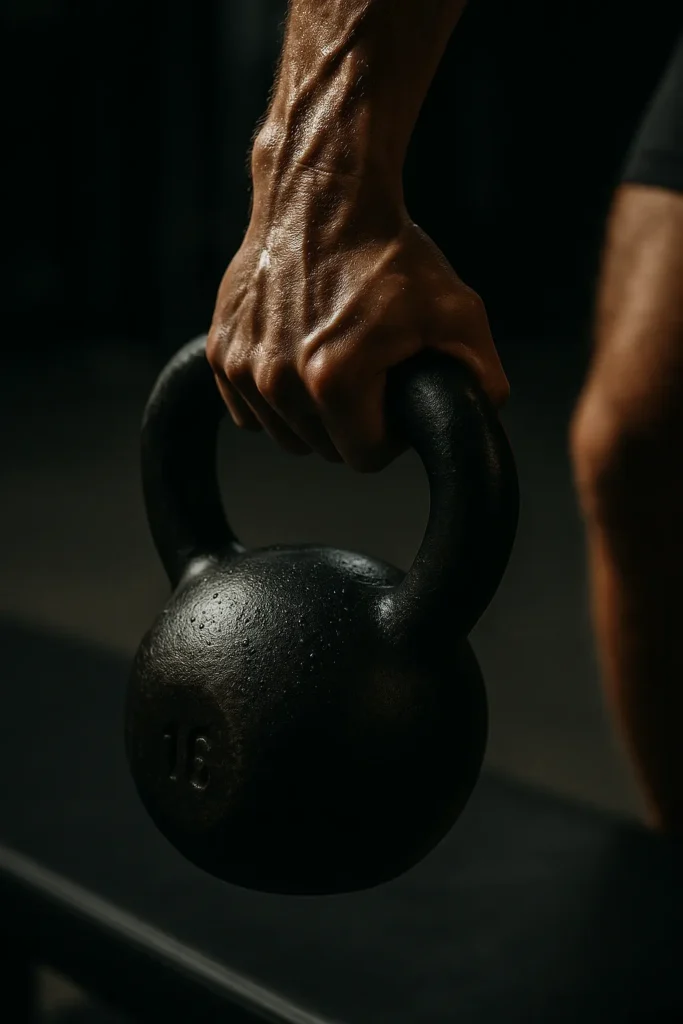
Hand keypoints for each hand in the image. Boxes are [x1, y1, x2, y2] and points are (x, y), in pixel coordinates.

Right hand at [208, 170, 508, 471]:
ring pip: (286, 434)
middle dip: (352, 423)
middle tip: (371, 375)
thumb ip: (483, 377)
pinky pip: (251, 409)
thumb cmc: (386, 251)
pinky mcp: (220, 352)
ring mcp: (241, 368)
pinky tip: (300, 356)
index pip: (365, 458)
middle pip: (323, 449)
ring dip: (313, 413)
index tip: (396, 400)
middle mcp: (277, 382)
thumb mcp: (458, 313)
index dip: (391, 435)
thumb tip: (483, 416)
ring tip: (336, 359)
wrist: (323, 193)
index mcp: (334, 381)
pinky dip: (275, 396)